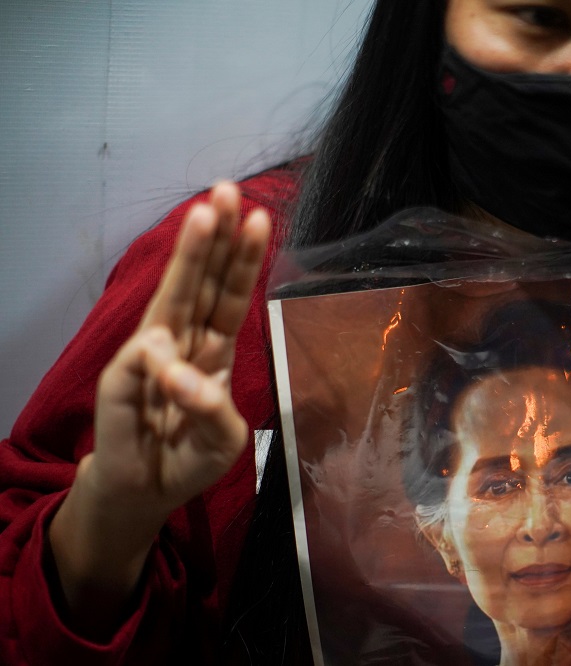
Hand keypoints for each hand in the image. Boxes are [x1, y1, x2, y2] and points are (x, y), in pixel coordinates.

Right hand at [48, 182, 270, 634]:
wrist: (143, 489)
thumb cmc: (187, 456)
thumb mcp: (222, 439)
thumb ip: (213, 409)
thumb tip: (182, 373)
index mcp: (214, 346)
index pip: (232, 295)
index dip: (244, 258)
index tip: (260, 216)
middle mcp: (185, 340)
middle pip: (204, 282)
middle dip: (216, 236)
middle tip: (228, 189)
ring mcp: (151, 356)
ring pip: (173, 299)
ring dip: (189, 257)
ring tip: (202, 213)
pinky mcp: (121, 381)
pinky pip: (141, 362)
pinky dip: (157, 361)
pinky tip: (162, 359)